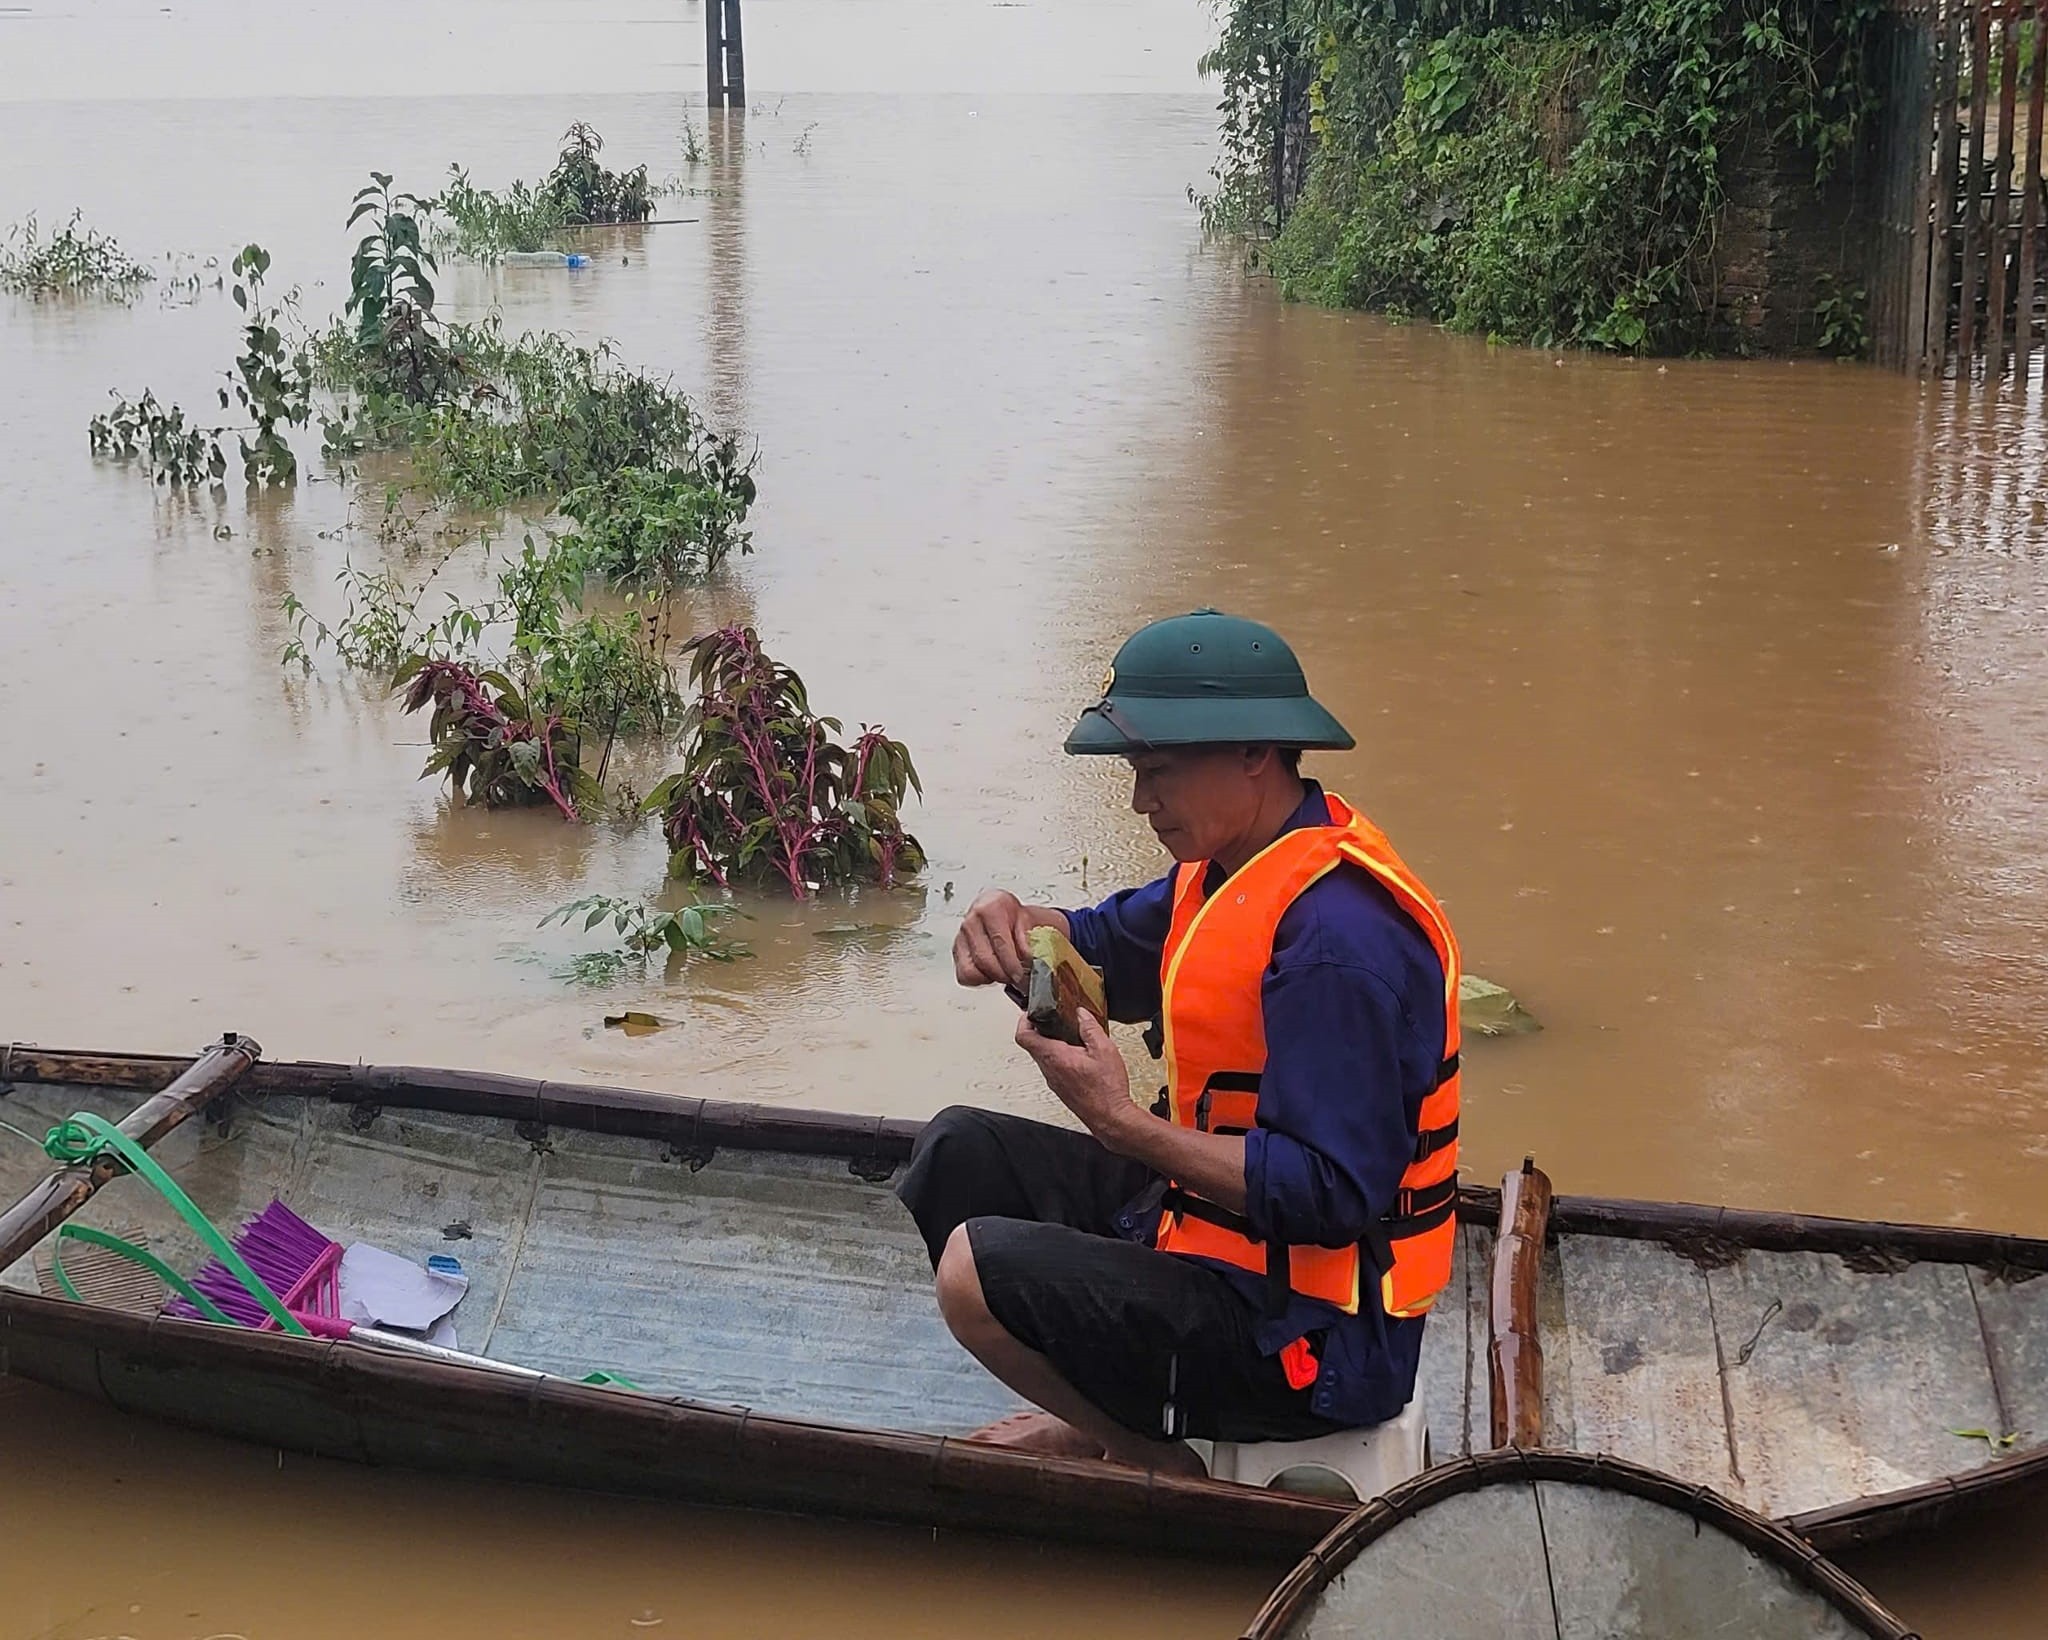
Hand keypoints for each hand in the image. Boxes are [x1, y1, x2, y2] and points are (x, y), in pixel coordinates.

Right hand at [954, 889, 1034, 988]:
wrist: (1007, 915)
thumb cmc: (1017, 917)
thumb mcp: (1032, 921)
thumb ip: (1030, 938)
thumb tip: (1027, 955)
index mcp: (992, 907)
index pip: (999, 941)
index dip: (1011, 962)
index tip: (1020, 973)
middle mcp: (973, 920)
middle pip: (984, 958)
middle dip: (1004, 974)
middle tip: (1017, 977)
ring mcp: (962, 936)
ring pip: (972, 970)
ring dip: (992, 977)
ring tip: (1006, 974)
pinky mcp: (957, 950)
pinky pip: (964, 975)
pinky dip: (980, 980)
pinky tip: (992, 972)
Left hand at [1015, 1008, 1136, 1146]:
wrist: (1111, 1117)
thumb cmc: (1107, 1090)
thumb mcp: (1104, 1050)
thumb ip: (1090, 1028)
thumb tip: (1081, 1014)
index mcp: (1055, 1057)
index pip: (1024, 1036)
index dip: (1024, 1020)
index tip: (1031, 1012)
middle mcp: (1049, 1070)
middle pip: (1032, 1046)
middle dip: (1040, 1029)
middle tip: (1052, 1018)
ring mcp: (1053, 1081)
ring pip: (1042, 1057)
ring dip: (1050, 1044)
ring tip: (1067, 1034)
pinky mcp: (1060, 1088)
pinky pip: (1052, 1068)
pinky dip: (1058, 1056)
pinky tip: (1075, 1054)